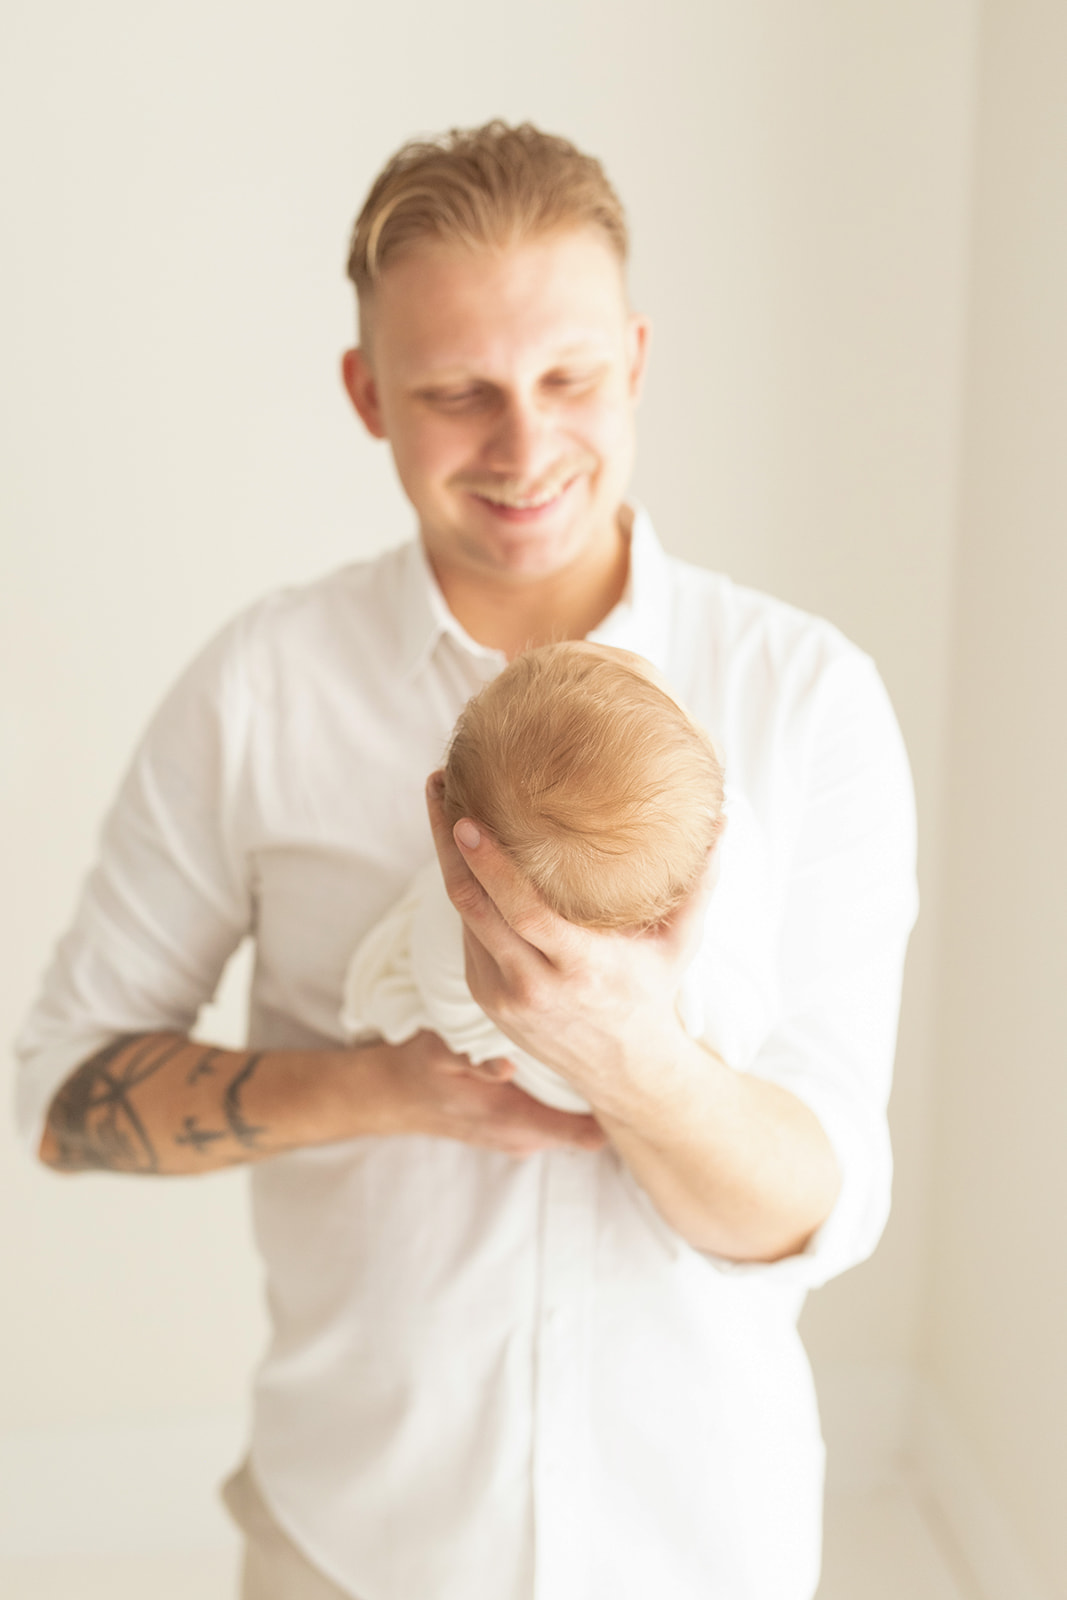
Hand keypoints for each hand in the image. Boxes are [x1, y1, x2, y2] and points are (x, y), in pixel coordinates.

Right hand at [384, 1028, 605, 1156]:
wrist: (394, 1097)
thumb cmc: (420, 1070)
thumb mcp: (437, 1053)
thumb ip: (469, 1057)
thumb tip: (504, 1067)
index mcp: (514, 1122)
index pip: (587, 1132)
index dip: (613, 1099)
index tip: (628, 1066)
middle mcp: (527, 1138)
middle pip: (592, 1123)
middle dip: (608, 1087)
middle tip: (623, 1044)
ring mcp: (526, 1136)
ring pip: (579, 1118)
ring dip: (589, 1088)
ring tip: (602, 1046)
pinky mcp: (523, 1128)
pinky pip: (561, 1114)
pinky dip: (570, 1091)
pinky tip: (571, 1058)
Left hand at [425, 772, 715, 1123]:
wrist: (624, 1072)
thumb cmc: (653, 996)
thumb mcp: (681, 944)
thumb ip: (698, 884)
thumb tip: (722, 820)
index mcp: (580, 966)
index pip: (521, 911)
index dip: (489, 865)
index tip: (466, 820)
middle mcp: (533, 984)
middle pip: (473, 905)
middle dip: (447, 842)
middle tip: (439, 784)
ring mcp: (502, 995)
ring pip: (462, 917)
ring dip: (447, 860)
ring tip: (443, 803)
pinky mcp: (485, 997)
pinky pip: (468, 934)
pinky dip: (463, 891)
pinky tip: (461, 854)